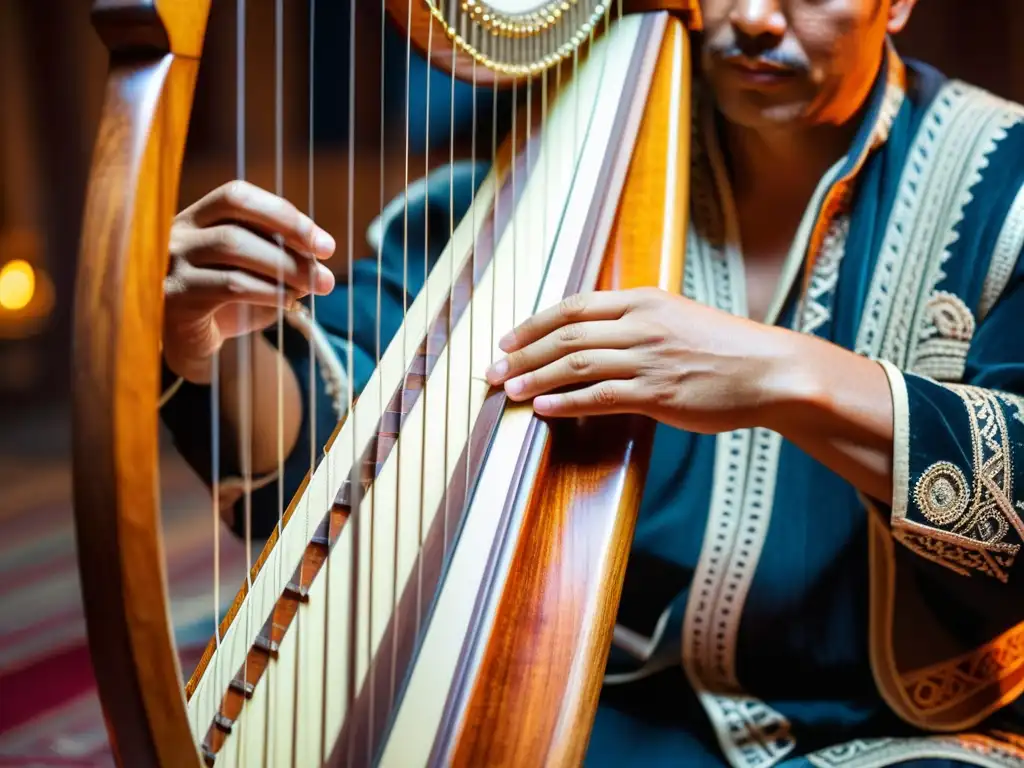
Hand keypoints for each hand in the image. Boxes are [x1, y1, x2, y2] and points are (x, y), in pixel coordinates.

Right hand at [163, 181, 336, 382]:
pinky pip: (230, 285)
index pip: (237, 196)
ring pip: (232, 249)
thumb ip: (280, 260)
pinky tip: (289, 303)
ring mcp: (172, 263)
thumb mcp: (256, 275)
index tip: (324, 243)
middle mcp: (178, 234)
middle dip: (291, 245)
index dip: (283, 214)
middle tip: (326, 274)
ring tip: (314, 287)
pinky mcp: (177, 295)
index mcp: (197, 218)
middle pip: (238, 224)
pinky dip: (268, 292)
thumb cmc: (226, 304)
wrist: (189, 346)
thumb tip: (317, 260)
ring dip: (284, 268)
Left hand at [484, 287, 798, 433]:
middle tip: (492, 371)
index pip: (573, 307)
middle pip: (565, 336)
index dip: (533, 324)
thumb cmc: (727, 349)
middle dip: (522, 354)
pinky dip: (565, 402)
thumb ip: (638, 323)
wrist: (773, 371)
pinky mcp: (658, 394)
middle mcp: (641, 324)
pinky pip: (600, 396)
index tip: (506, 340)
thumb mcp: (679, 319)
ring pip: (575, 365)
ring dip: (534, 378)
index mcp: (644, 301)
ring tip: (507, 390)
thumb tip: (596, 339)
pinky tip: (541, 408)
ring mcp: (648, 358)